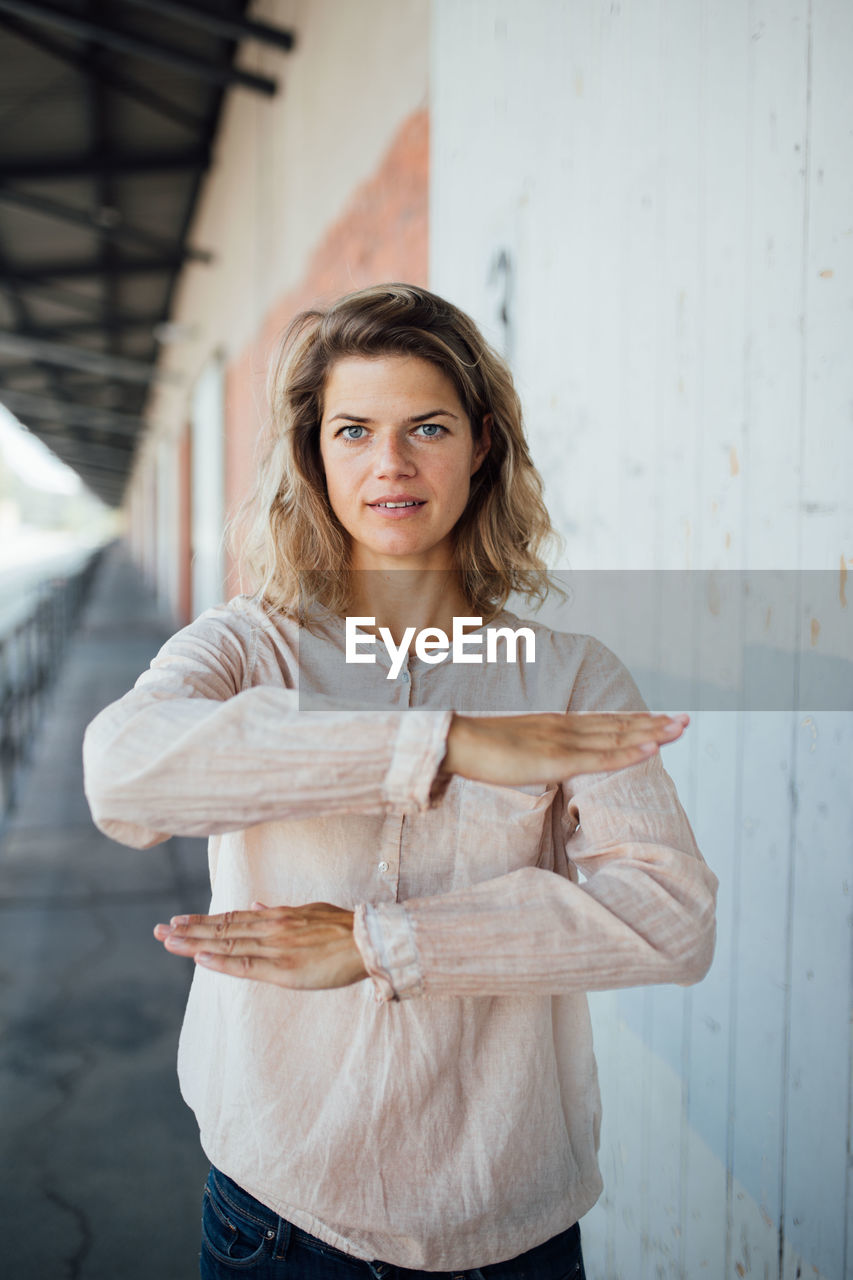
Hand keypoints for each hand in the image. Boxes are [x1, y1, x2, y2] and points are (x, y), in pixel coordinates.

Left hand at [153, 901, 367, 988]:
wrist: (371, 940)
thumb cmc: (345, 929)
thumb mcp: (309, 911)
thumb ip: (280, 911)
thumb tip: (254, 906)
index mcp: (277, 916)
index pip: (232, 919)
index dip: (203, 921)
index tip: (178, 922)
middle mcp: (271, 928)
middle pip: (222, 929)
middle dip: (188, 930)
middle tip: (158, 931)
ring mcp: (276, 946)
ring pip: (227, 944)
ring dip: (194, 943)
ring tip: (168, 941)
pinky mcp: (284, 968)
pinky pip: (245, 965)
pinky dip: (220, 961)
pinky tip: (199, 958)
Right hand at [439, 711, 689, 786]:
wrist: (456, 742)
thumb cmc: (479, 750)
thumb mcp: (516, 750)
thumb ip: (537, 752)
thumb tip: (549, 762)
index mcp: (555, 725)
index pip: (604, 722)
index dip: (634, 721)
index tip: (659, 719)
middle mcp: (565, 728)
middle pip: (618, 725)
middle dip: (653, 724)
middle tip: (685, 720)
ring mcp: (563, 742)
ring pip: (617, 737)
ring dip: (651, 734)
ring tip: (679, 729)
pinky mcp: (556, 759)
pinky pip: (599, 758)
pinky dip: (628, 753)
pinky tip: (651, 749)